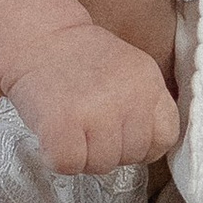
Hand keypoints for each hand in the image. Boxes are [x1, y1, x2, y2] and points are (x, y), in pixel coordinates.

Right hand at [7, 18, 178, 172]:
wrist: (37, 36)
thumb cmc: (77, 58)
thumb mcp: (128, 71)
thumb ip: (145, 104)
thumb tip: (150, 147)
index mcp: (149, 83)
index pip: (165, 137)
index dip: (141, 143)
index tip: (120, 133)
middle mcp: (129, 98)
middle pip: (132, 156)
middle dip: (108, 150)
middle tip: (86, 125)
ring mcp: (97, 112)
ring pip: (101, 165)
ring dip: (82, 156)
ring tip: (69, 127)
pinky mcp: (63, 125)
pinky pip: (70, 165)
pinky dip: (56, 158)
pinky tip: (53, 136)